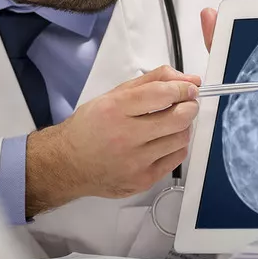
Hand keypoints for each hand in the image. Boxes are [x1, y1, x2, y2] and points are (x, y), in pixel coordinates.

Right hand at [26, 66, 200, 214]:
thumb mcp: (111, 96)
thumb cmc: (89, 129)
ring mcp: (135, 161)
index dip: (183, 88)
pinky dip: (176, 146)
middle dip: (189, 106)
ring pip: (181, 139)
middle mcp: (124, 136)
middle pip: (178, 117)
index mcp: (114, 109)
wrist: (68, 164)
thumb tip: (186, 79)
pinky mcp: (143, 179)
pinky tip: (163, 141)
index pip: (161, 94)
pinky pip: (176, 159)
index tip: (189, 87)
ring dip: (183, 127)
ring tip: (171, 123)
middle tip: (187, 103)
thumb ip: (150, 83)